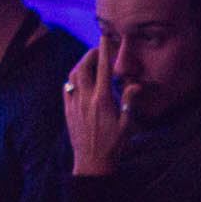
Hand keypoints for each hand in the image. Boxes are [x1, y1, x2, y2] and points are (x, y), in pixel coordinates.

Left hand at [64, 36, 129, 176]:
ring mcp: (73, 105)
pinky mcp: (67, 112)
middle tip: (98, 49)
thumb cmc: (114, 145)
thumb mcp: (128, 124)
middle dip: (89, 54)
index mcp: (102, 100)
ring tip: (89, 61)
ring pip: (72, 76)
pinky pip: (66, 88)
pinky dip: (72, 79)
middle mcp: (85, 99)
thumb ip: (130, 102)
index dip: (104, 51)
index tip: (104, 37)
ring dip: (79, 64)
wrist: (91, 163)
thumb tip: (134, 84)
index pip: (103, 69)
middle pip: (82, 67)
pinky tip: (79, 79)